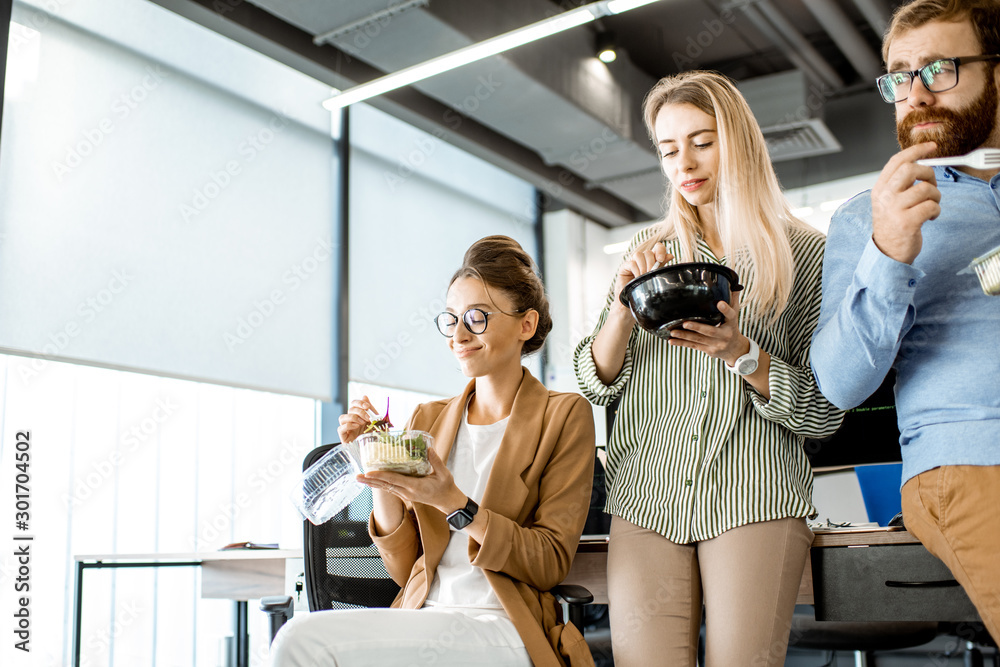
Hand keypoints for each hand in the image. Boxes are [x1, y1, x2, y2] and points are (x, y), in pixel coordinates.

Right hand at [337, 395, 380, 443]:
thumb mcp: (376, 421)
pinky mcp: (343, 438)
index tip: (367, 406)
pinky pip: (340, 428)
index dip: (359, 403)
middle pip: (349, 410)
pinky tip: (356, 427)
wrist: (376, 449)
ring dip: (353, 418)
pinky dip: (348, 425)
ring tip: (362, 423)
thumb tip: (364, 396)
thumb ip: (371, 409)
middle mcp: (351, 421)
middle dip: (359, 411)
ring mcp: (346, 430)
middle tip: (368, 418)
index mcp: (359, 416)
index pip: (354, 404)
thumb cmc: (376, 436)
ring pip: (342, 417)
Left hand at [356, 448, 466, 515]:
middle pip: (385, 485)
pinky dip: (380, 484)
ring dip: (372, 483)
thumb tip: (429, 448)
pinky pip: (390, 489)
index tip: (369, 472)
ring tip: (360, 478)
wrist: (447, 501)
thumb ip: (436, 461)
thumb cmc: (446, 487)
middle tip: (357, 476)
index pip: (394, 480)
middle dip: (370, 480)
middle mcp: (407, 492)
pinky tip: (373, 481)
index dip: (381, 475)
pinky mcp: (405, 495)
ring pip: (385, 488)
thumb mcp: (444, 474)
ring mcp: (405, 494)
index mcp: (415, 486)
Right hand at [612, 244, 674, 314]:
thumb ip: (661, 265)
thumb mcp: (655, 277)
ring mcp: (632, 262)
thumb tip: (670, 255)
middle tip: (651, 272)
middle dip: (651, 262)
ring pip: (638, 254)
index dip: (660, 250)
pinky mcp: (624, 267)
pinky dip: (636, 270)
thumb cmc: (644, 291)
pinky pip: (631, 263)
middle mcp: (642, 260)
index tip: (661, 259)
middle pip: (648, 252)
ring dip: (643, 266)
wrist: (631, 302)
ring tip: (644, 276)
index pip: (657, 247)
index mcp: (652, 260)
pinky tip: (637, 277)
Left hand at [668, 289, 747, 363]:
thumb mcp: (734, 315)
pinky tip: (672, 340)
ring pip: (698, 339)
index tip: (719, 303)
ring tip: (673, 331)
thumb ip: (733, 300)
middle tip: (685, 323)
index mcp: (731, 323)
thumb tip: (734, 284)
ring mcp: (716, 344)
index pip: (730, 315)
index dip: (725, 310)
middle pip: (710, 331)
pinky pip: (693, 346)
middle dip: (697, 327)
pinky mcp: (708, 350)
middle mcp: (724, 335)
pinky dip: (682, 343)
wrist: (734, 349)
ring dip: (684, 336)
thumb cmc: (731, 327)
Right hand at [871, 142, 940, 264]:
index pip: (897, 161)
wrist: (887, 254)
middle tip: (931, 185)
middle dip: (929, 174)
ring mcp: (894, 209)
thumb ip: (899, 184)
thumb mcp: (888, 202)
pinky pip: (931, 206)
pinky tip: (931, 217)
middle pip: (911, 169)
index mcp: (880, 189)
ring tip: (932, 205)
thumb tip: (922, 164)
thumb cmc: (893, 226)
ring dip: (936, 196)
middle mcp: (884, 197)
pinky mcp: (907, 222)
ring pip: (925, 188)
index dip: (916, 150)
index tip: (931, 146)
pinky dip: (936, 211)